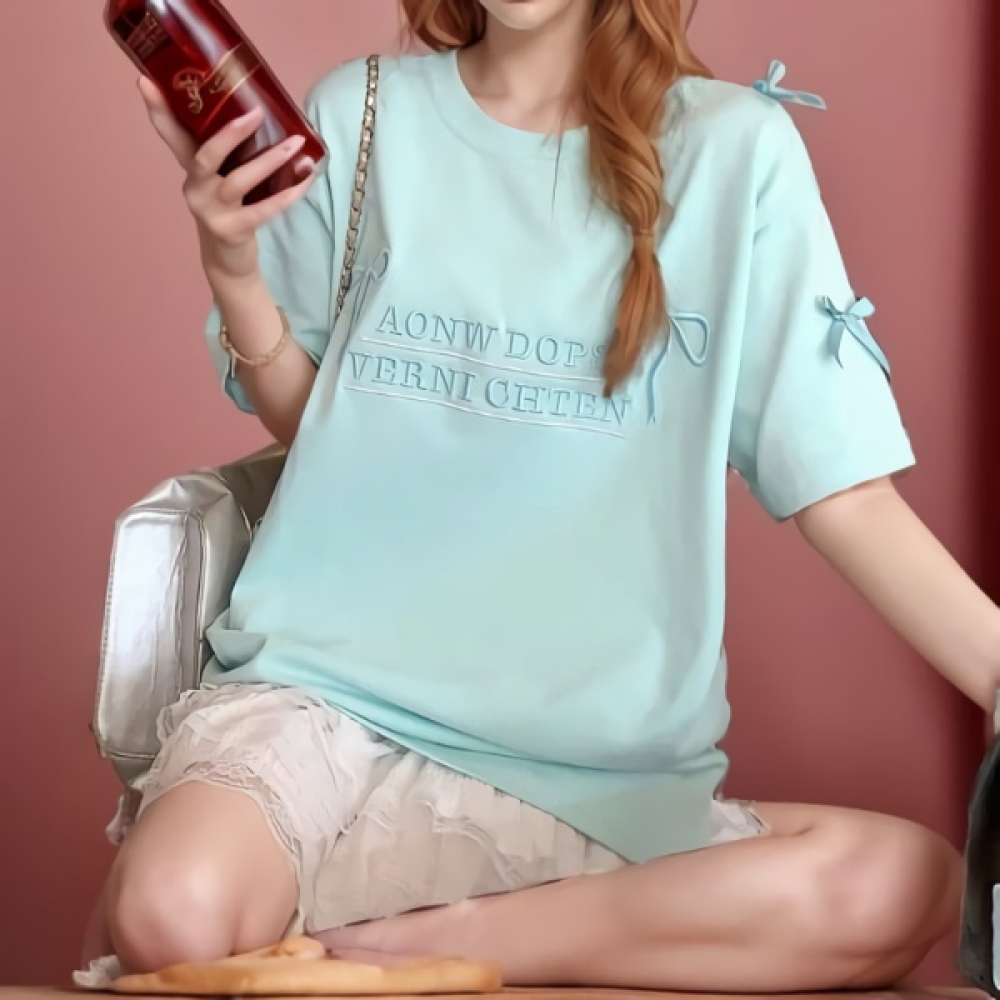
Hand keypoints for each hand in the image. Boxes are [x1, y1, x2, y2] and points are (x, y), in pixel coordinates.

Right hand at [137, 76, 316, 282]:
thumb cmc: (230, 210)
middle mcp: (195, 188)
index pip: (171, 135)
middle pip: (205, 156)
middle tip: (256, 113)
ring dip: (270, 161)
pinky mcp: (232, 231)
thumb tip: (259, 112)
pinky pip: (262, 210)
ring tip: (295, 144)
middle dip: (230, 133)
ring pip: (238, 181)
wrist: (228, 262)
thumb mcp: (221, 179)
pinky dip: (286, 196)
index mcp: (191, 170)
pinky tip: (304, 182)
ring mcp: (211, 212)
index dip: (158, 110)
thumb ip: (228, 153)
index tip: (145, 81)